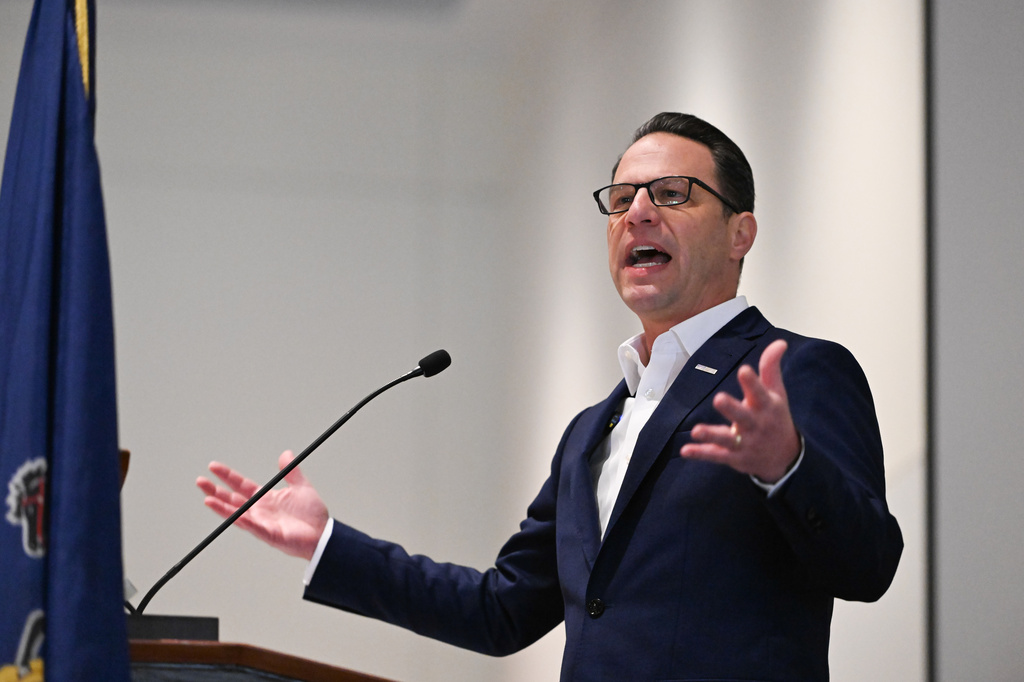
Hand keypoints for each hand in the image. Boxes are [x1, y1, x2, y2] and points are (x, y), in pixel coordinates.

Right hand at [196, 450, 329, 559]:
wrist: (323, 534)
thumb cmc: (312, 514)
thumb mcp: (301, 487)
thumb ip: (291, 472)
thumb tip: (285, 454)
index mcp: (265, 499)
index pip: (241, 485)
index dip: (227, 476)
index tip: (213, 466)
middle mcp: (259, 511)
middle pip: (232, 499)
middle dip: (216, 490)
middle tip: (200, 481)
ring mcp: (261, 523)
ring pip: (237, 514)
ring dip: (222, 507)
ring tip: (207, 499)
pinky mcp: (268, 534)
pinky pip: (253, 526)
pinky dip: (243, 521)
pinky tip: (233, 514)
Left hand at [680, 339, 799, 483]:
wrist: (785, 458)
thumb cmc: (776, 418)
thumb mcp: (777, 393)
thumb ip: (771, 368)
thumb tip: (780, 342)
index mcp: (767, 406)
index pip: (760, 393)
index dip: (752, 382)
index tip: (743, 370)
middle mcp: (756, 425)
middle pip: (743, 416)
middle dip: (732, 409)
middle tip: (718, 399)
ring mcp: (745, 442)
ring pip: (727, 439)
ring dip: (712, 435)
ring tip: (696, 430)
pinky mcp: (734, 457)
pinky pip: (716, 454)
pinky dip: (701, 453)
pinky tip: (685, 450)